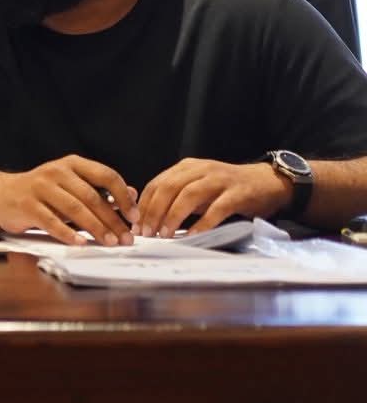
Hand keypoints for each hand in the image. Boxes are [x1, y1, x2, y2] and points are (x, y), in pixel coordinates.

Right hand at [0, 154, 135, 245]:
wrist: (1, 194)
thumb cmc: (42, 193)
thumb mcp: (71, 186)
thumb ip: (100, 190)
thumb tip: (132, 195)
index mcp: (72, 164)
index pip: (106, 175)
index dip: (123, 197)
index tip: (134, 216)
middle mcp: (56, 171)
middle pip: (91, 197)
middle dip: (112, 220)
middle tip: (126, 238)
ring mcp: (39, 187)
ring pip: (74, 209)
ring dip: (95, 228)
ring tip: (109, 243)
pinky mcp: (26, 204)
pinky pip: (51, 221)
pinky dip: (67, 233)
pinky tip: (80, 243)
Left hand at [134, 158, 289, 236]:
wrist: (267, 181)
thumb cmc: (227, 189)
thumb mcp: (198, 188)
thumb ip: (177, 197)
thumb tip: (149, 218)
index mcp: (186, 167)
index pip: (157, 184)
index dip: (144, 204)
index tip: (135, 224)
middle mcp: (200, 170)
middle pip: (169, 188)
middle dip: (154, 211)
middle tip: (147, 232)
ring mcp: (219, 180)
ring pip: (189, 195)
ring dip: (173, 216)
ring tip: (164, 234)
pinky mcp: (238, 193)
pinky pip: (216, 208)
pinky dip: (202, 222)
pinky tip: (192, 235)